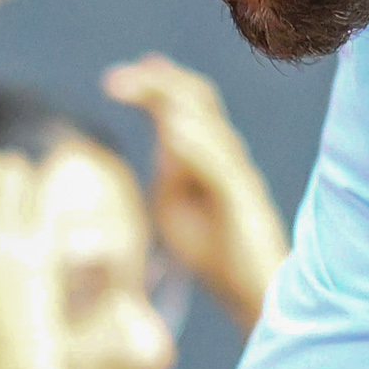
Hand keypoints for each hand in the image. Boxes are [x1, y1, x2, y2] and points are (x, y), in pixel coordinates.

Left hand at [104, 56, 288, 323]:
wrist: (254, 289)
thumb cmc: (216, 252)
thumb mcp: (175, 209)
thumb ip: (167, 173)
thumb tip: (165, 138)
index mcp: (207, 155)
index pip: (181, 105)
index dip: (151, 85)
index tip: (113, 80)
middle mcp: (226, 154)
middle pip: (197, 99)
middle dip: (156, 83)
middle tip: (116, 80)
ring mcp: (237, 173)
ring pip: (209, 124)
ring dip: (173, 101)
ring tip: (144, 84)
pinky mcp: (244, 198)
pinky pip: (220, 165)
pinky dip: (196, 145)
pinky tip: (171, 130)